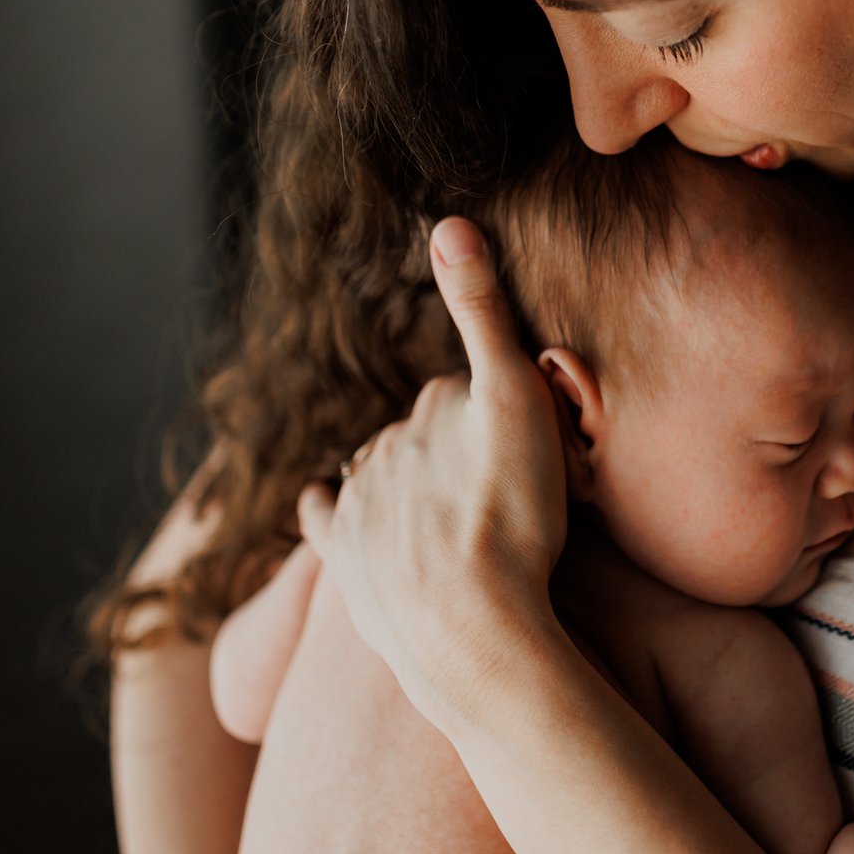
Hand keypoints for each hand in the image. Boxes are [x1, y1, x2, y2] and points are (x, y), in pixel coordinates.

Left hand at [295, 218, 572, 726]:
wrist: (473, 632)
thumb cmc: (511, 519)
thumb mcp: (516, 403)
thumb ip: (483, 312)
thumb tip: (448, 220)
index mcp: (433, 405)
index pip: (466, 391)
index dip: (498, 412)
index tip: (526, 445)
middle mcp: (385, 446)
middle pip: (426, 434)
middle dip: (453, 449)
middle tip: (500, 491)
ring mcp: (360, 503)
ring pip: (382, 473)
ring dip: (408, 484)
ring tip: (452, 520)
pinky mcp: (343, 557)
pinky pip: (327, 517)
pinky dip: (336, 511)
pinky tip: (348, 518)